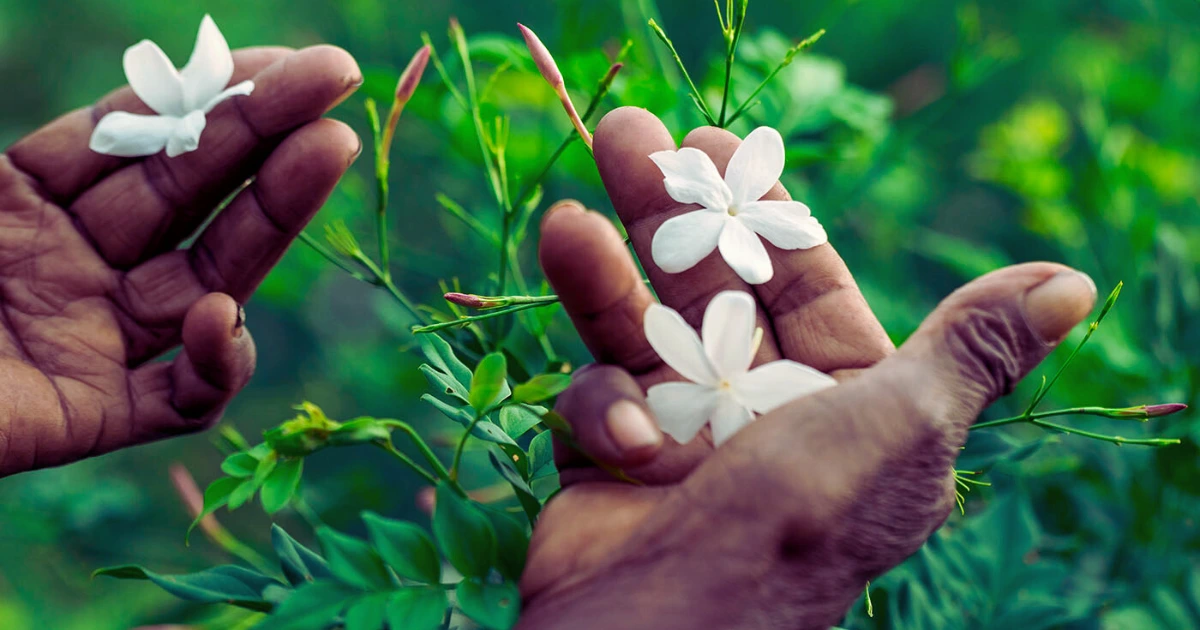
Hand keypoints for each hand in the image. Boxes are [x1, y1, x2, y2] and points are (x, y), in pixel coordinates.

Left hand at [0, 46, 361, 475]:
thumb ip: (42, 146)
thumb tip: (128, 68)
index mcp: (17, 199)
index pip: (135, 138)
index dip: (207, 95)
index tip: (279, 61)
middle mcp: (69, 263)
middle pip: (189, 195)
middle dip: (264, 137)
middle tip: (333, 88)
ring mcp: (90, 340)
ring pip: (208, 278)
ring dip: (273, 220)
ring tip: (328, 154)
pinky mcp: (93, 416)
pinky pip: (180, 399)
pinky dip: (212, 366)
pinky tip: (214, 323)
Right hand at [518, 107, 1097, 628]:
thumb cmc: (803, 523)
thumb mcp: (905, 425)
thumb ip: (973, 347)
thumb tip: (1070, 283)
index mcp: (841, 399)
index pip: (804, 281)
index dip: (765, 212)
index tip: (718, 146)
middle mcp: (761, 411)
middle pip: (711, 287)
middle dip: (669, 215)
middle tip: (627, 138)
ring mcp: (681, 433)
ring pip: (637, 326)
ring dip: (602, 272)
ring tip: (568, 219)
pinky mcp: (611, 459)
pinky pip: (599, 401)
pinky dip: (606, 411)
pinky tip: (626, 435)